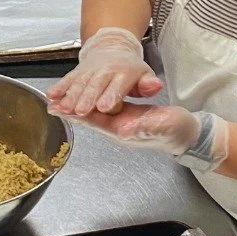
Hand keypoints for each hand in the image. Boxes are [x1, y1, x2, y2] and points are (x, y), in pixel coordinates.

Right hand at [46, 28, 161, 116]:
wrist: (112, 46)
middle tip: (80, 111)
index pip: (118, 86)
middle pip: (95, 86)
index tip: (105, 107)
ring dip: (70, 96)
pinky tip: (50, 96)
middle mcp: (105, 71)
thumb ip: (148, 84)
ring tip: (63, 108)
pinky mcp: (76, 72)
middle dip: (87, 98)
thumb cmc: (129, 69)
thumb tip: (155, 86)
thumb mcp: (144, 74)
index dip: (111, 96)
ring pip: (79, 84)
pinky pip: (67, 80)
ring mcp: (89, 71)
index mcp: (124, 73)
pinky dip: (58, 88)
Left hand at [52, 101, 227, 172]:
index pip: (96, 122)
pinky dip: (90, 104)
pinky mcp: (125, 117)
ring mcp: (121, 124)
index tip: (60, 108)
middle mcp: (118, 129)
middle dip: (70, 111)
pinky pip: (103, 111)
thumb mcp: (165, 126)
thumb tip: (129, 128)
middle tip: (50, 103)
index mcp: (124, 130)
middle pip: (89, 119)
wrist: (186, 135)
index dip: (78, 114)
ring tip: (59, 101)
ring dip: (76, 107)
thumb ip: (148, 127)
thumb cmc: (177, 131)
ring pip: (94, 115)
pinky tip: (82, 99)